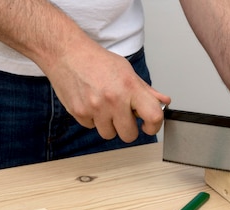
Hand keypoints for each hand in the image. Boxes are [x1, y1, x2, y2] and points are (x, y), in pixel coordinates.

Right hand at [46, 43, 170, 141]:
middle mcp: (113, 99)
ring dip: (109, 125)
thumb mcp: (126, 71)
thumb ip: (145, 90)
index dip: (154, 126)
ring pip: (109, 134)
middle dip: (128, 128)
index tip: (148, 126)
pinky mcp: (79, 113)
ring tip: (104, 107)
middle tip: (123, 116)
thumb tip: (163, 101)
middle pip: (129, 135)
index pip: (153, 116)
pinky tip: (90, 103)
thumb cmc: (97, 61)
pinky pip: (91, 127)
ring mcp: (95, 108)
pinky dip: (92, 119)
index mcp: (129, 87)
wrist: (67, 54)